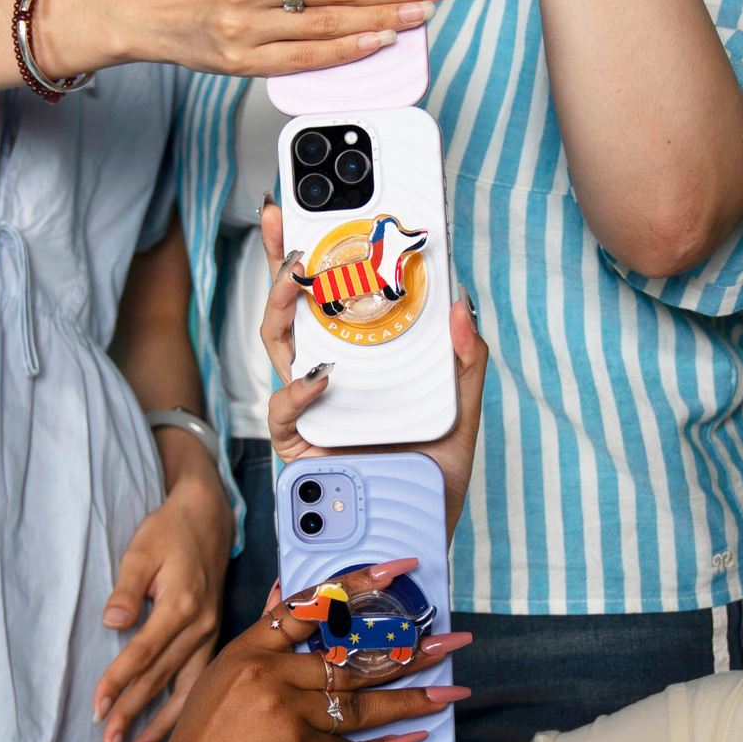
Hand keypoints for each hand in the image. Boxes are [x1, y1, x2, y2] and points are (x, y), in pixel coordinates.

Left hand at [94, 462, 231, 741]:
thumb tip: (111, 623)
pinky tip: (167, 731)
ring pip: (185, 689)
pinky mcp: (212, 639)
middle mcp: (201, 626)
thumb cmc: (169, 531)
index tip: (96, 707)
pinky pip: (198, 683)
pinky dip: (182, 710)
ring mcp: (211, 635)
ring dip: (160, 724)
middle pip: (161, 679)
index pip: (143, 653)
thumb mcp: (141, 550)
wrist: (209, 518)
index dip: (118, 682)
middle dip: (132, 714)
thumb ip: (126, 589)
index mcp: (182, 605)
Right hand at [139, 565, 472, 741]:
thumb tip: (285, 591)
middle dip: (408, 650)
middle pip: (350, 658)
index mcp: (247, 651)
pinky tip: (413, 740)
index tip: (397, 571)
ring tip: (451, 693)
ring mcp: (283, 713)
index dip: (358, 586)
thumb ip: (261, 640)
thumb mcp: (220, 681)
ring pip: (361, 701)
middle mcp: (267, 675)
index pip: (311, 607)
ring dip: (413, 699)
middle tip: (451, 642)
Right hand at [259, 203, 487, 533]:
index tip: (323, 202)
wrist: (417, 539)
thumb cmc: (431, 479)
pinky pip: (284, 409)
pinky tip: (322, 373)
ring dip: (282, 304)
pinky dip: (300, 388)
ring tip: (298, 277)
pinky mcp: (297, 445)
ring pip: (277, 342)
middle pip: (294, 304)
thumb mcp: (462, 412)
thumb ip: (464, 360)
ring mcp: (308, 405)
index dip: (324, 249)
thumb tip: (461, 300)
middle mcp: (328, 373)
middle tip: (286, 217)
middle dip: (281, 255)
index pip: (335, 293)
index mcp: (362, 357)